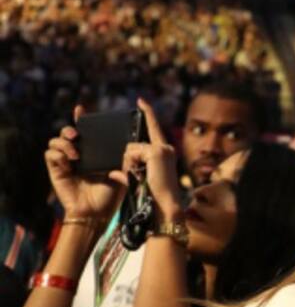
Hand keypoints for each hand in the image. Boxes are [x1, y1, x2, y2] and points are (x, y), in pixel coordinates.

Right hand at [44, 105, 125, 219]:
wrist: (97, 212)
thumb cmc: (111, 193)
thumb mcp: (122, 170)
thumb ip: (126, 157)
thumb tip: (132, 145)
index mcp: (94, 152)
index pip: (86, 131)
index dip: (82, 118)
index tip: (81, 108)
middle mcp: (79, 154)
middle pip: (67, 132)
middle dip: (70, 129)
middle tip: (79, 135)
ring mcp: (66, 162)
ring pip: (55, 141)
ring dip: (64, 143)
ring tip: (76, 154)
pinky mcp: (56, 170)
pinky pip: (50, 155)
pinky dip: (58, 155)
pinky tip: (69, 163)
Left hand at [108, 99, 182, 221]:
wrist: (164, 205)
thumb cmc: (154, 197)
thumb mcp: (143, 177)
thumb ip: (134, 167)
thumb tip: (116, 168)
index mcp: (165, 153)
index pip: (154, 129)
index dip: (148, 113)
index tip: (141, 100)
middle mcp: (166, 148)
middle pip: (135, 145)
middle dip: (130, 160)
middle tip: (137, 173)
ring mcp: (161, 149)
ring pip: (131, 149)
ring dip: (129, 164)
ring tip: (139, 177)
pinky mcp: (156, 152)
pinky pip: (132, 153)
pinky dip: (131, 165)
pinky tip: (138, 173)